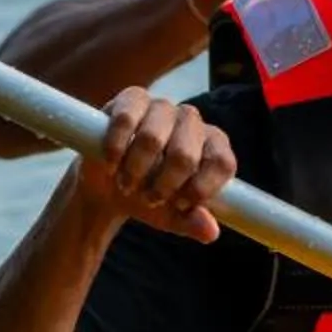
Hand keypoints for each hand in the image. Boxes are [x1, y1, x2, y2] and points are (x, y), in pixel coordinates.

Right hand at [75, 89, 236, 241]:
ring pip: (152, 137)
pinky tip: (112, 165)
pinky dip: (116, 148)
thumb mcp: (171, 217)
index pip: (222, 162)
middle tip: (148, 199)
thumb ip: (191, 222)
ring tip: (127, 184)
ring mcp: (162, 107)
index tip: (183, 204)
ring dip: (136, 170)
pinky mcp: (132, 99)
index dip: (203, 187)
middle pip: (185, 154)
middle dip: (163, 184)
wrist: (109, 185)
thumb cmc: (148, 197)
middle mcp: (192, 122)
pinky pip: (125, 119)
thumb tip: (210, 232)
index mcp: (213, 147)